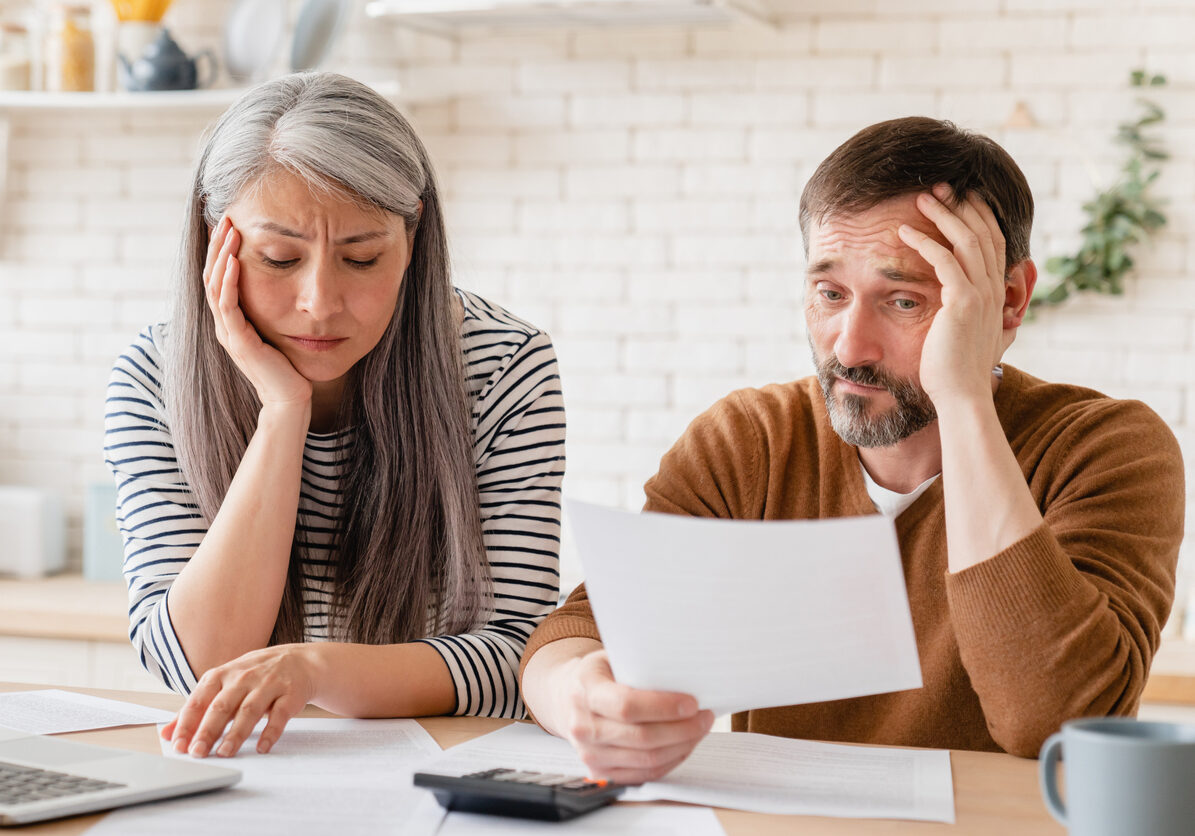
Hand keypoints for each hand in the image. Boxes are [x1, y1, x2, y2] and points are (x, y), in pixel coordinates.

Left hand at [161, 643, 318, 757]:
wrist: (301, 661)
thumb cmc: (256, 675)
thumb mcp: (224, 684)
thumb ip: (197, 708)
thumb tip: (167, 733)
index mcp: (223, 675)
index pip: (199, 700)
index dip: (187, 723)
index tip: (178, 745)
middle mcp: (244, 677)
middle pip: (222, 705)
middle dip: (208, 730)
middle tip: (197, 753)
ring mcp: (269, 684)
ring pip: (249, 710)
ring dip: (236, 733)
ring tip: (225, 753)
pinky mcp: (291, 694)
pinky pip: (280, 714)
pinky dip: (270, 732)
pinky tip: (262, 747)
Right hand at [205, 216, 312, 409]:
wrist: (290, 398)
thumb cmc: (289, 366)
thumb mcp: (278, 330)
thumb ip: (272, 311)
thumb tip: (285, 285)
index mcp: (231, 321)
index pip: (218, 278)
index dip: (220, 251)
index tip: (229, 225)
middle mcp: (224, 325)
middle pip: (211, 276)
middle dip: (217, 245)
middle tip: (226, 217)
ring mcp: (228, 333)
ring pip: (215, 286)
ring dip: (220, 255)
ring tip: (228, 230)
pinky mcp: (239, 341)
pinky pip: (227, 305)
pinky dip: (228, 280)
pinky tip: (234, 260)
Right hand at [554, 650, 713, 783]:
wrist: (568, 699)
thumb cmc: (598, 675)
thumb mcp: (611, 658)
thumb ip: (640, 665)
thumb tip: (685, 672)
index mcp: (585, 690)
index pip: (627, 705)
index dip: (664, 707)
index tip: (692, 703)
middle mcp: (583, 726)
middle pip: (642, 737)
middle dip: (682, 729)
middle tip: (705, 717)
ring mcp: (590, 753)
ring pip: (647, 760)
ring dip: (681, 746)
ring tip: (699, 729)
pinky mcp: (601, 771)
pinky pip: (644, 774)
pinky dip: (670, 761)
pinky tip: (682, 745)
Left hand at [897, 184, 1008, 406]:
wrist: (961, 397)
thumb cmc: (958, 372)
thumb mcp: (975, 338)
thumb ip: (981, 320)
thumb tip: (982, 314)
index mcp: (995, 294)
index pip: (993, 242)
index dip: (978, 216)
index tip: (959, 198)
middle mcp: (993, 289)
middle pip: (983, 232)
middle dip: (961, 205)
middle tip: (939, 187)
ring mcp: (980, 294)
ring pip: (966, 240)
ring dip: (942, 215)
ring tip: (921, 198)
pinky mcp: (963, 303)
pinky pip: (944, 261)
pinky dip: (925, 242)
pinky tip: (904, 233)